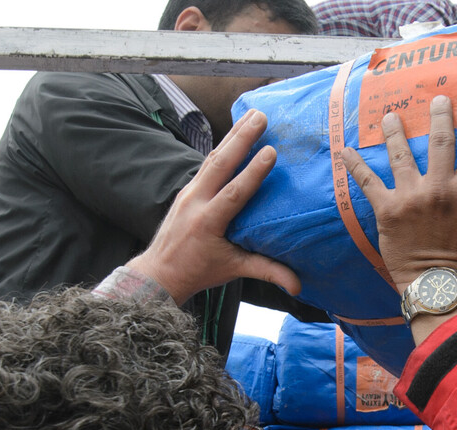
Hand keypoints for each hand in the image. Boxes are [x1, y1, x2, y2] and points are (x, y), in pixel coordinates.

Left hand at [125, 109, 300, 305]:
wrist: (159, 272)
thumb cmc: (198, 271)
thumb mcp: (233, 270)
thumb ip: (265, 271)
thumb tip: (297, 287)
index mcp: (208, 222)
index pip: (234, 192)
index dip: (252, 172)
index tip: (270, 150)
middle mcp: (196, 201)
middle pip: (220, 163)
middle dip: (241, 137)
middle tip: (261, 116)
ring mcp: (188, 193)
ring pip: (212, 158)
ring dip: (232, 135)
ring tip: (252, 115)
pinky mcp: (187, 190)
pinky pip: (206, 164)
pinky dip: (222, 148)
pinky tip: (234, 134)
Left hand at [339, 96, 456, 288]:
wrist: (439, 287)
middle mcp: (439, 187)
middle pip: (439, 141)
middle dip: (438, 116)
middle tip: (436, 99)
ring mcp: (411, 197)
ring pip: (401, 154)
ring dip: (395, 132)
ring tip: (391, 117)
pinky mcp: (386, 210)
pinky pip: (368, 182)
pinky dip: (355, 165)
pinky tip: (345, 149)